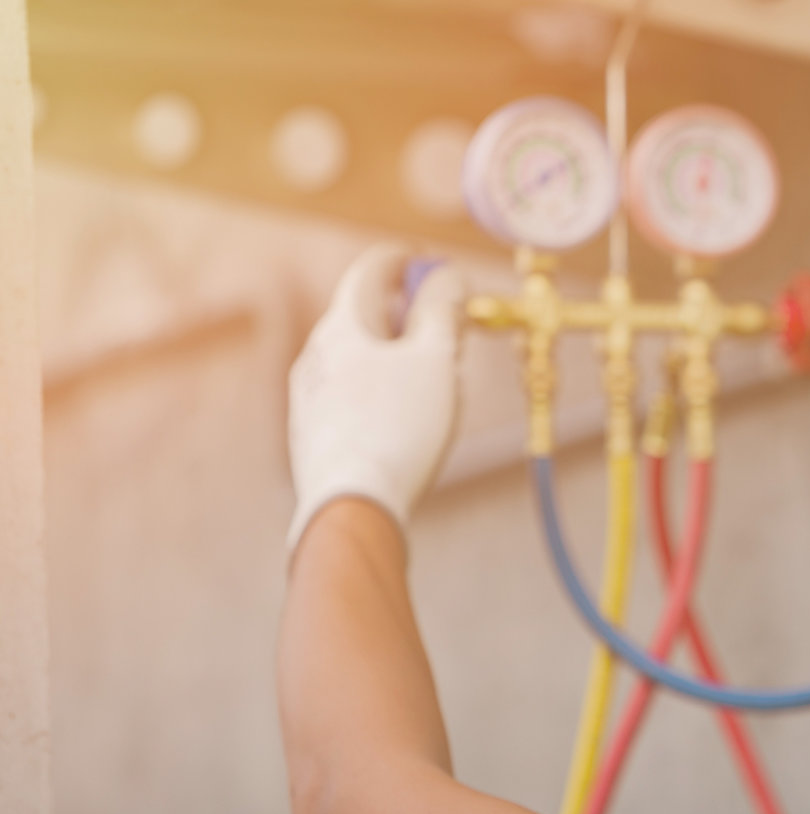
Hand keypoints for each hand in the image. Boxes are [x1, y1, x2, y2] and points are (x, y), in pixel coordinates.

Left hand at [287, 245, 464, 548]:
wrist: (352, 508)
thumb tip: (446, 276)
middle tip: (451, 327)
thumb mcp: (436, 359)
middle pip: (366, 314)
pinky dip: (383, 388)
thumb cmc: (398, 429)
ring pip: (360, 357)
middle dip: (411, 313)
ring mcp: (309, 396)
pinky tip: (408, 419)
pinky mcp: (314, 434)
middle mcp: (316, 355)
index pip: (373, 269)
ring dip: (399, 354)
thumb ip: (443, 310)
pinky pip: (352, 394)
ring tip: (437, 378)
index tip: (440, 268)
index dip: (411, 260)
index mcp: (343, 326)